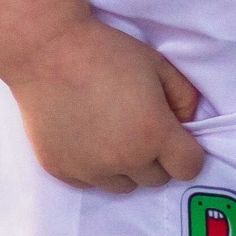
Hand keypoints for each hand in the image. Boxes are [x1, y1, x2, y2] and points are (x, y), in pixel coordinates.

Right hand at [0, 0, 204, 192]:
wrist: (46, 50)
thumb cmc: (106, 51)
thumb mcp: (158, 64)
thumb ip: (185, 98)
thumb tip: (187, 124)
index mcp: (153, 134)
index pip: (189, 168)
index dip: (187, 151)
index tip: (176, 136)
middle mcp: (124, 160)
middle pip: (157, 179)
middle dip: (156, 157)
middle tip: (139, 126)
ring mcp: (89, 169)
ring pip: (124, 186)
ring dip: (126, 167)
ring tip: (111, 133)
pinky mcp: (61, 170)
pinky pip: (90, 182)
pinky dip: (94, 167)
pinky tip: (86, 137)